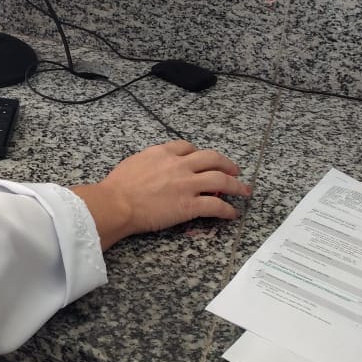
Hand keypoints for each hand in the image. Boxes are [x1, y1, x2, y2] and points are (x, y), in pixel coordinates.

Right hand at [70, 140, 251, 250]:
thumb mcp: (133, 162)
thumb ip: (149, 162)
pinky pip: (217, 206)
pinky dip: (228, 210)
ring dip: (237, 185)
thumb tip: (152, 167)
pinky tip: (232, 214)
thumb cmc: (117, 186)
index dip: (199, 153)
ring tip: (244, 190)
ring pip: (222, 180)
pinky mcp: (190, 206)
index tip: (203, 160)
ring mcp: (187, 185)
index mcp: (163, 153)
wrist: (116, 203)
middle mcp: (179, 165)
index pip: (188, 147)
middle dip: (227, 164)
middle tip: (234, 170)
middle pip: (212, 158)